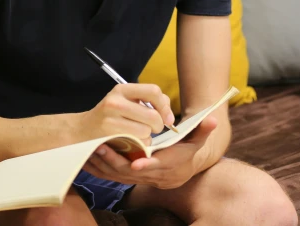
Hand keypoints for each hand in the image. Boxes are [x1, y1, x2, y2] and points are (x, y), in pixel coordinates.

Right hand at [75, 84, 174, 145]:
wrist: (82, 131)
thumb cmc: (108, 117)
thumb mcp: (124, 101)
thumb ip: (146, 102)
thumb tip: (167, 111)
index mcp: (121, 89)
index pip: (153, 91)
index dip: (164, 106)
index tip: (166, 117)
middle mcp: (115, 101)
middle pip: (153, 115)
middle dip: (158, 125)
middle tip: (152, 129)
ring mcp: (111, 118)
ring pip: (147, 131)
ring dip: (148, 137)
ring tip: (137, 135)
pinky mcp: (109, 135)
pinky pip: (138, 143)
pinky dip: (140, 145)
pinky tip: (131, 142)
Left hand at [83, 116, 217, 188]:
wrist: (185, 167)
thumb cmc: (188, 149)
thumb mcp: (197, 139)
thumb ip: (202, 129)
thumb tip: (212, 119)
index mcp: (170, 166)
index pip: (159, 167)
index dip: (147, 165)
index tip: (135, 161)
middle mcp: (156, 176)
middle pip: (133, 173)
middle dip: (116, 161)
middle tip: (100, 146)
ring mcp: (143, 179)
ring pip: (120, 177)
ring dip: (104, 165)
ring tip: (89, 150)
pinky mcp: (132, 179)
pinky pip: (113, 178)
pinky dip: (100, 170)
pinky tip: (87, 161)